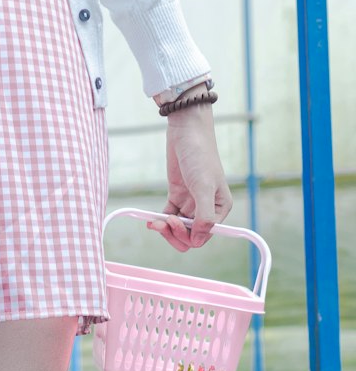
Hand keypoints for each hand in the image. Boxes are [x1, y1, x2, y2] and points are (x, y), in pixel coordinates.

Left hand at [147, 103, 232, 250]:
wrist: (187, 129)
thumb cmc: (200, 155)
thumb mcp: (203, 186)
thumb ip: (204, 216)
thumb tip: (198, 240)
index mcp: (220, 209)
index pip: (204, 236)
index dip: (188, 236)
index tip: (174, 221)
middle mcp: (206, 208)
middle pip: (190, 235)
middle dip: (175, 234)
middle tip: (163, 223)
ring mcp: (191, 202)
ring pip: (178, 228)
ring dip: (166, 229)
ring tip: (154, 223)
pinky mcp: (177, 194)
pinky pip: (168, 215)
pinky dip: (160, 220)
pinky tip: (151, 220)